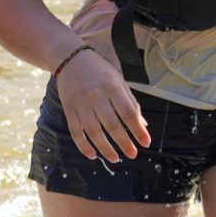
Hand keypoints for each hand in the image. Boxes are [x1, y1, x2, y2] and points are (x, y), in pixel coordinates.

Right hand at [55, 44, 153, 163]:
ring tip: (115, 158)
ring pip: (93, 131)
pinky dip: (83, 145)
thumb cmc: (99, 70)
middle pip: (112, 125)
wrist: (70, 58)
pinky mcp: (69, 109)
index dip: (138, 130)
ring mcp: (81, 103)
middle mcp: (96, 95)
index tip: (146, 143)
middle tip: (133, 154)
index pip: (128, 113)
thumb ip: (130, 102)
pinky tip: (93, 154)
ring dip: (105, 148)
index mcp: (112, 87)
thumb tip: (143, 125)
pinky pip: (75, 131)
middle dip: (124, 142)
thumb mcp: (118, 80)